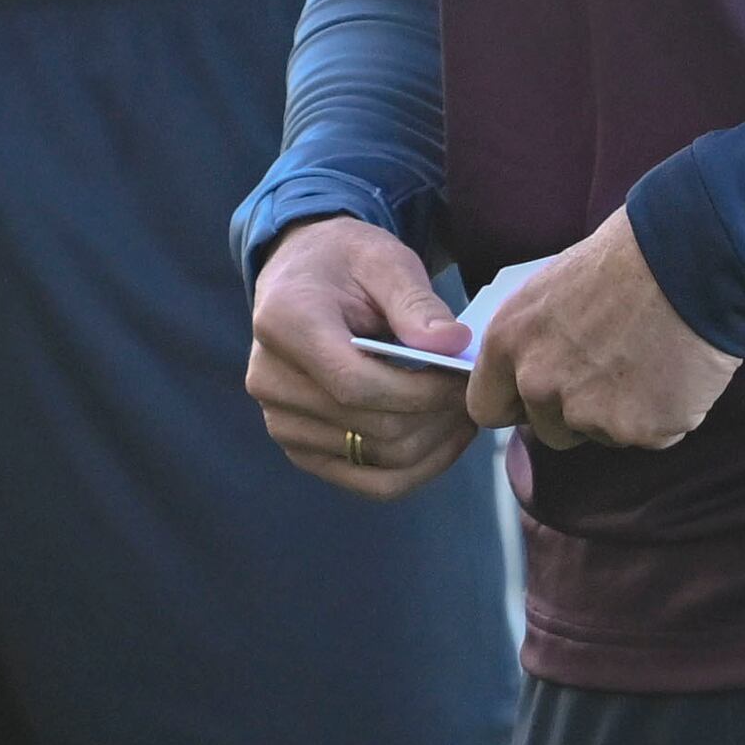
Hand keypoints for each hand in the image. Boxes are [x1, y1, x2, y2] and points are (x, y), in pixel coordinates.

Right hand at [246, 218, 482, 498]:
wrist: (304, 275)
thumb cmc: (348, 263)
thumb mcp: (384, 261)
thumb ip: (417, 302)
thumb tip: (455, 346)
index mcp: (283, 323)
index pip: (357, 384)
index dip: (422, 391)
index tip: (465, 377)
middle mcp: (269, 380)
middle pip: (372, 427)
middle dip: (437, 416)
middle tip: (475, 393)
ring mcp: (280, 421)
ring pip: (379, 460)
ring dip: (434, 443)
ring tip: (463, 410)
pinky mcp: (300, 448)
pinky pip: (369, 483)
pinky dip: (417, 469)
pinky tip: (444, 439)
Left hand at [464, 208, 738, 453]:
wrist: (691, 257)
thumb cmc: (626, 256)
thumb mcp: (553, 286)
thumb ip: (536, 336)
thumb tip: (536, 360)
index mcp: (508, 341)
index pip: (485, 406)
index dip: (517, 404)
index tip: (540, 396)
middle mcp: (538, 383)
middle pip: (547, 429)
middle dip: (575, 412)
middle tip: (612, 373)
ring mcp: (587, 412)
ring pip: (600, 434)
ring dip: (620, 414)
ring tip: (649, 364)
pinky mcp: (638, 430)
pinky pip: (648, 435)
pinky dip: (663, 414)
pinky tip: (677, 373)